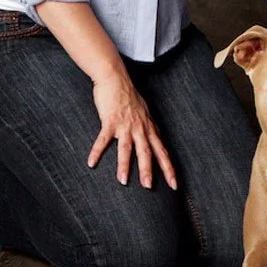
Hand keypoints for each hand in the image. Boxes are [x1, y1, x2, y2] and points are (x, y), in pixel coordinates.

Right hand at [88, 71, 177, 189]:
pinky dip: (97, 151)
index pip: (162, 151)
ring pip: (127, 147)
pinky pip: (103, 139)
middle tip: (149, 187)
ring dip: (125, 165)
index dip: (168, 168)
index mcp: (149, 128)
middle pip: (147, 151)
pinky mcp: (110, 121)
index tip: (174, 184)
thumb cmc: (129, 97)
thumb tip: (155, 139)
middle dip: (149, 170)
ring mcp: (125, 124)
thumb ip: (149, 128)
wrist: (116, 79)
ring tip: (123, 181)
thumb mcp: (145, 113)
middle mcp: (140, 128)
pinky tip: (91, 163)